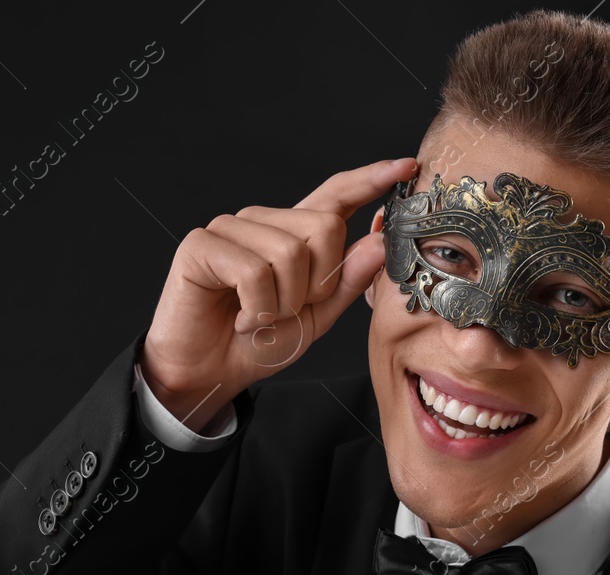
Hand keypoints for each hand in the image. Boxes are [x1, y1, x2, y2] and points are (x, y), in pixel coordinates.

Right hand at [141, 156, 418, 428]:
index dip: (371, 179)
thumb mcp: (317, 316)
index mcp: (293, 234)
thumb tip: (379, 241)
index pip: (337, 194)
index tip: (407, 166)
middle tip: (288, 309)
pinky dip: (255, 308)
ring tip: (260, 316)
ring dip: (283, 302)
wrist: (210, 373)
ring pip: (289, 252)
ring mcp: (231, 228)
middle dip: (318, 282)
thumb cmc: (259, 342)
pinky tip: (240, 317)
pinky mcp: (202, 244)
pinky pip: (253, 271)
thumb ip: (347, 280)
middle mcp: (263, 222)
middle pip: (324, 227)